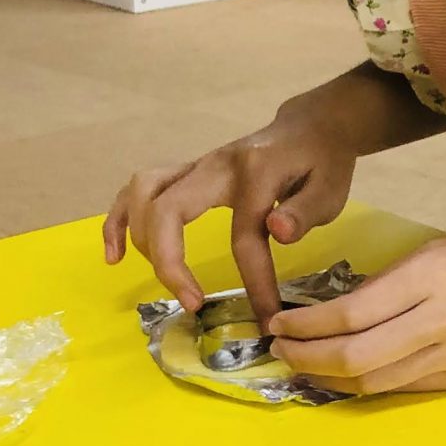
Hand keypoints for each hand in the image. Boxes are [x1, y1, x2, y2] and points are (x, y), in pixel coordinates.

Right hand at [105, 78, 369, 320]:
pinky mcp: (186, 172)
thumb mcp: (330, 188)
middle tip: (193, 302)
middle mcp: (215, 165)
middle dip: (170, 262)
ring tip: (165, 281)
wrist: (311, 126)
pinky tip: (115, 255)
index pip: (244, 236)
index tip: (266, 319)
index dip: (254, 282)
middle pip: (169, 209)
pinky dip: (119, 220)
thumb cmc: (322, 163)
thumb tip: (277, 232)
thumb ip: (305, 212)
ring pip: (144, 194)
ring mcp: (196, 165)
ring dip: (143, 240)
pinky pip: (139, 189)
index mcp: (255, 173)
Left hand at [268, 237, 445, 395]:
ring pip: (373, 380)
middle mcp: (441, 318)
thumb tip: (343, 308)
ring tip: (302, 367)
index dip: (307, 324)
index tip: (280, 322)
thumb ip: (399, 280)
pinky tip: (346, 377)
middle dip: (306, 357)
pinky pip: (403, 387)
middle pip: (354, 353)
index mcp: (435, 274)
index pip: (353, 310)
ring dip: (328, 377)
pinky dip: (366, 384)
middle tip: (279, 351)